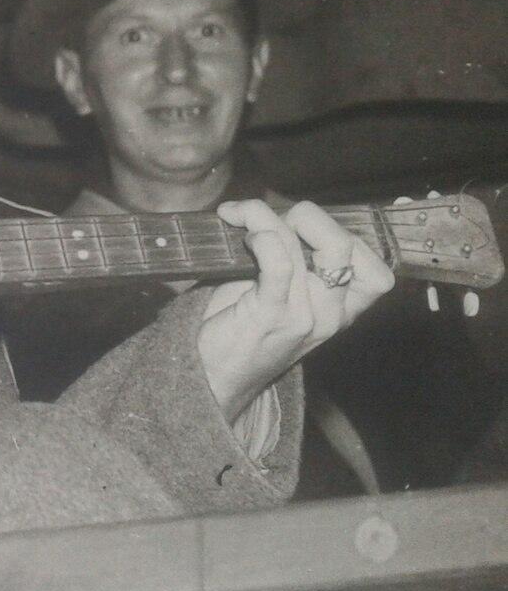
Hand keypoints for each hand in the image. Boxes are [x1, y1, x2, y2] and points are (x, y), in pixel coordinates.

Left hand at [199, 199, 394, 421]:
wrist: (215, 379)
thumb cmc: (241, 329)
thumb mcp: (282, 297)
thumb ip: (295, 262)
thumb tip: (278, 212)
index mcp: (340, 310)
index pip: (376, 268)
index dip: (344, 234)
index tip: (303, 226)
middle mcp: (330, 315)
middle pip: (345, 245)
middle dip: (307, 217)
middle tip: (268, 219)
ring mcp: (304, 316)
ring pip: (308, 246)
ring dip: (269, 217)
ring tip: (240, 217)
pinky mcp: (271, 317)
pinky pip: (280, 264)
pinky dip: (262, 236)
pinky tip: (242, 233)